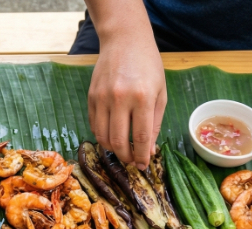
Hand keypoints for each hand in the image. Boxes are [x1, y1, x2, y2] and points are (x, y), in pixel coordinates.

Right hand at [88, 30, 165, 169]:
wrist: (124, 41)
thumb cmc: (148, 66)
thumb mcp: (160, 93)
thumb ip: (155, 123)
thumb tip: (150, 150)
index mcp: (142, 97)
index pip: (141, 137)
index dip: (142, 156)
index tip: (143, 166)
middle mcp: (120, 99)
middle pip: (119, 142)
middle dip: (126, 157)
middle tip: (132, 160)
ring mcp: (102, 98)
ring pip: (103, 137)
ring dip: (113, 149)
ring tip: (122, 150)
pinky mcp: (91, 97)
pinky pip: (94, 125)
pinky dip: (102, 136)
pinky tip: (112, 135)